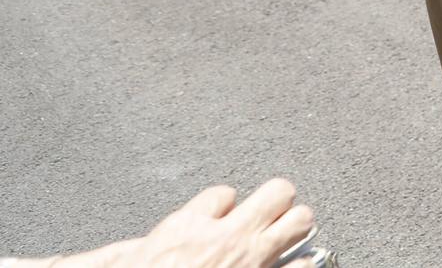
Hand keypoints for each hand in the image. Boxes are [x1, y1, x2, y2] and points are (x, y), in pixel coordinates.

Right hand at [130, 179, 314, 267]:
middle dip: (276, 200)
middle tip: (272, 211)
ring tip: (290, 233)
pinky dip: (300, 266)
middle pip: (278, 192)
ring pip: (300, 220)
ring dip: (295, 227)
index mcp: (188, 229)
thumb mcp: (129, 257)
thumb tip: (143, 240)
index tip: (223, 213)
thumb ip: (146, 243)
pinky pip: (302, 266)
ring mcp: (251, 263)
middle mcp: (226, 240)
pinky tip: (295, 266)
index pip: (223, 193)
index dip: (224, 205)